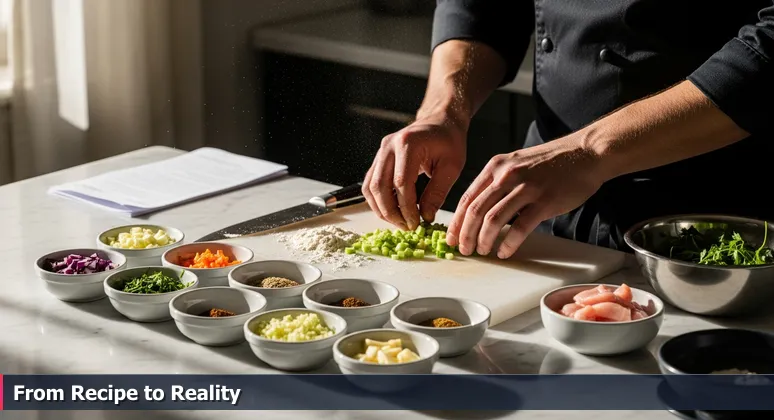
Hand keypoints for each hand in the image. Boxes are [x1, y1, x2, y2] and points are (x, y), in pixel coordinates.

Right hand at [363, 115, 465, 229]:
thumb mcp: (451, 167)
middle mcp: (389, 146)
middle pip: (380, 186)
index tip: (416, 223)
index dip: (406, 207)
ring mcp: (380, 152)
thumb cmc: (449, 141)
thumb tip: (425, 217)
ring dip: (381, 209)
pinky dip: (378, 201)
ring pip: (370, 187)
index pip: (401, 183)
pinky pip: (370, 183)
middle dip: (391, 212)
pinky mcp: (378, 159)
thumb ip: (438, 192)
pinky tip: (392, 211)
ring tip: (400, 222)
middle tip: (407, 227)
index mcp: (408, 144)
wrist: (440, 121)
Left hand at [446, 136, 606, 258]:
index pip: (467, 198)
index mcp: (496, 167)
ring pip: (493, 220)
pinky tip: (505, 252)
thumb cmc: (551, 163)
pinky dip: (509, 243)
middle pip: (475, 211)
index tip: (451, 238)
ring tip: (483, 251)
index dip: (456, 222)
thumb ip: (497, 183)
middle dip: (466, 234)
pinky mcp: (544, 201)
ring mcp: (526, 187)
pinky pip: (520, 227)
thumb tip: (479, 210)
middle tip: (465, 249)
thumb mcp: (516, 164)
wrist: (585, 153)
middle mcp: (507, 175)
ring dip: (484, 240)